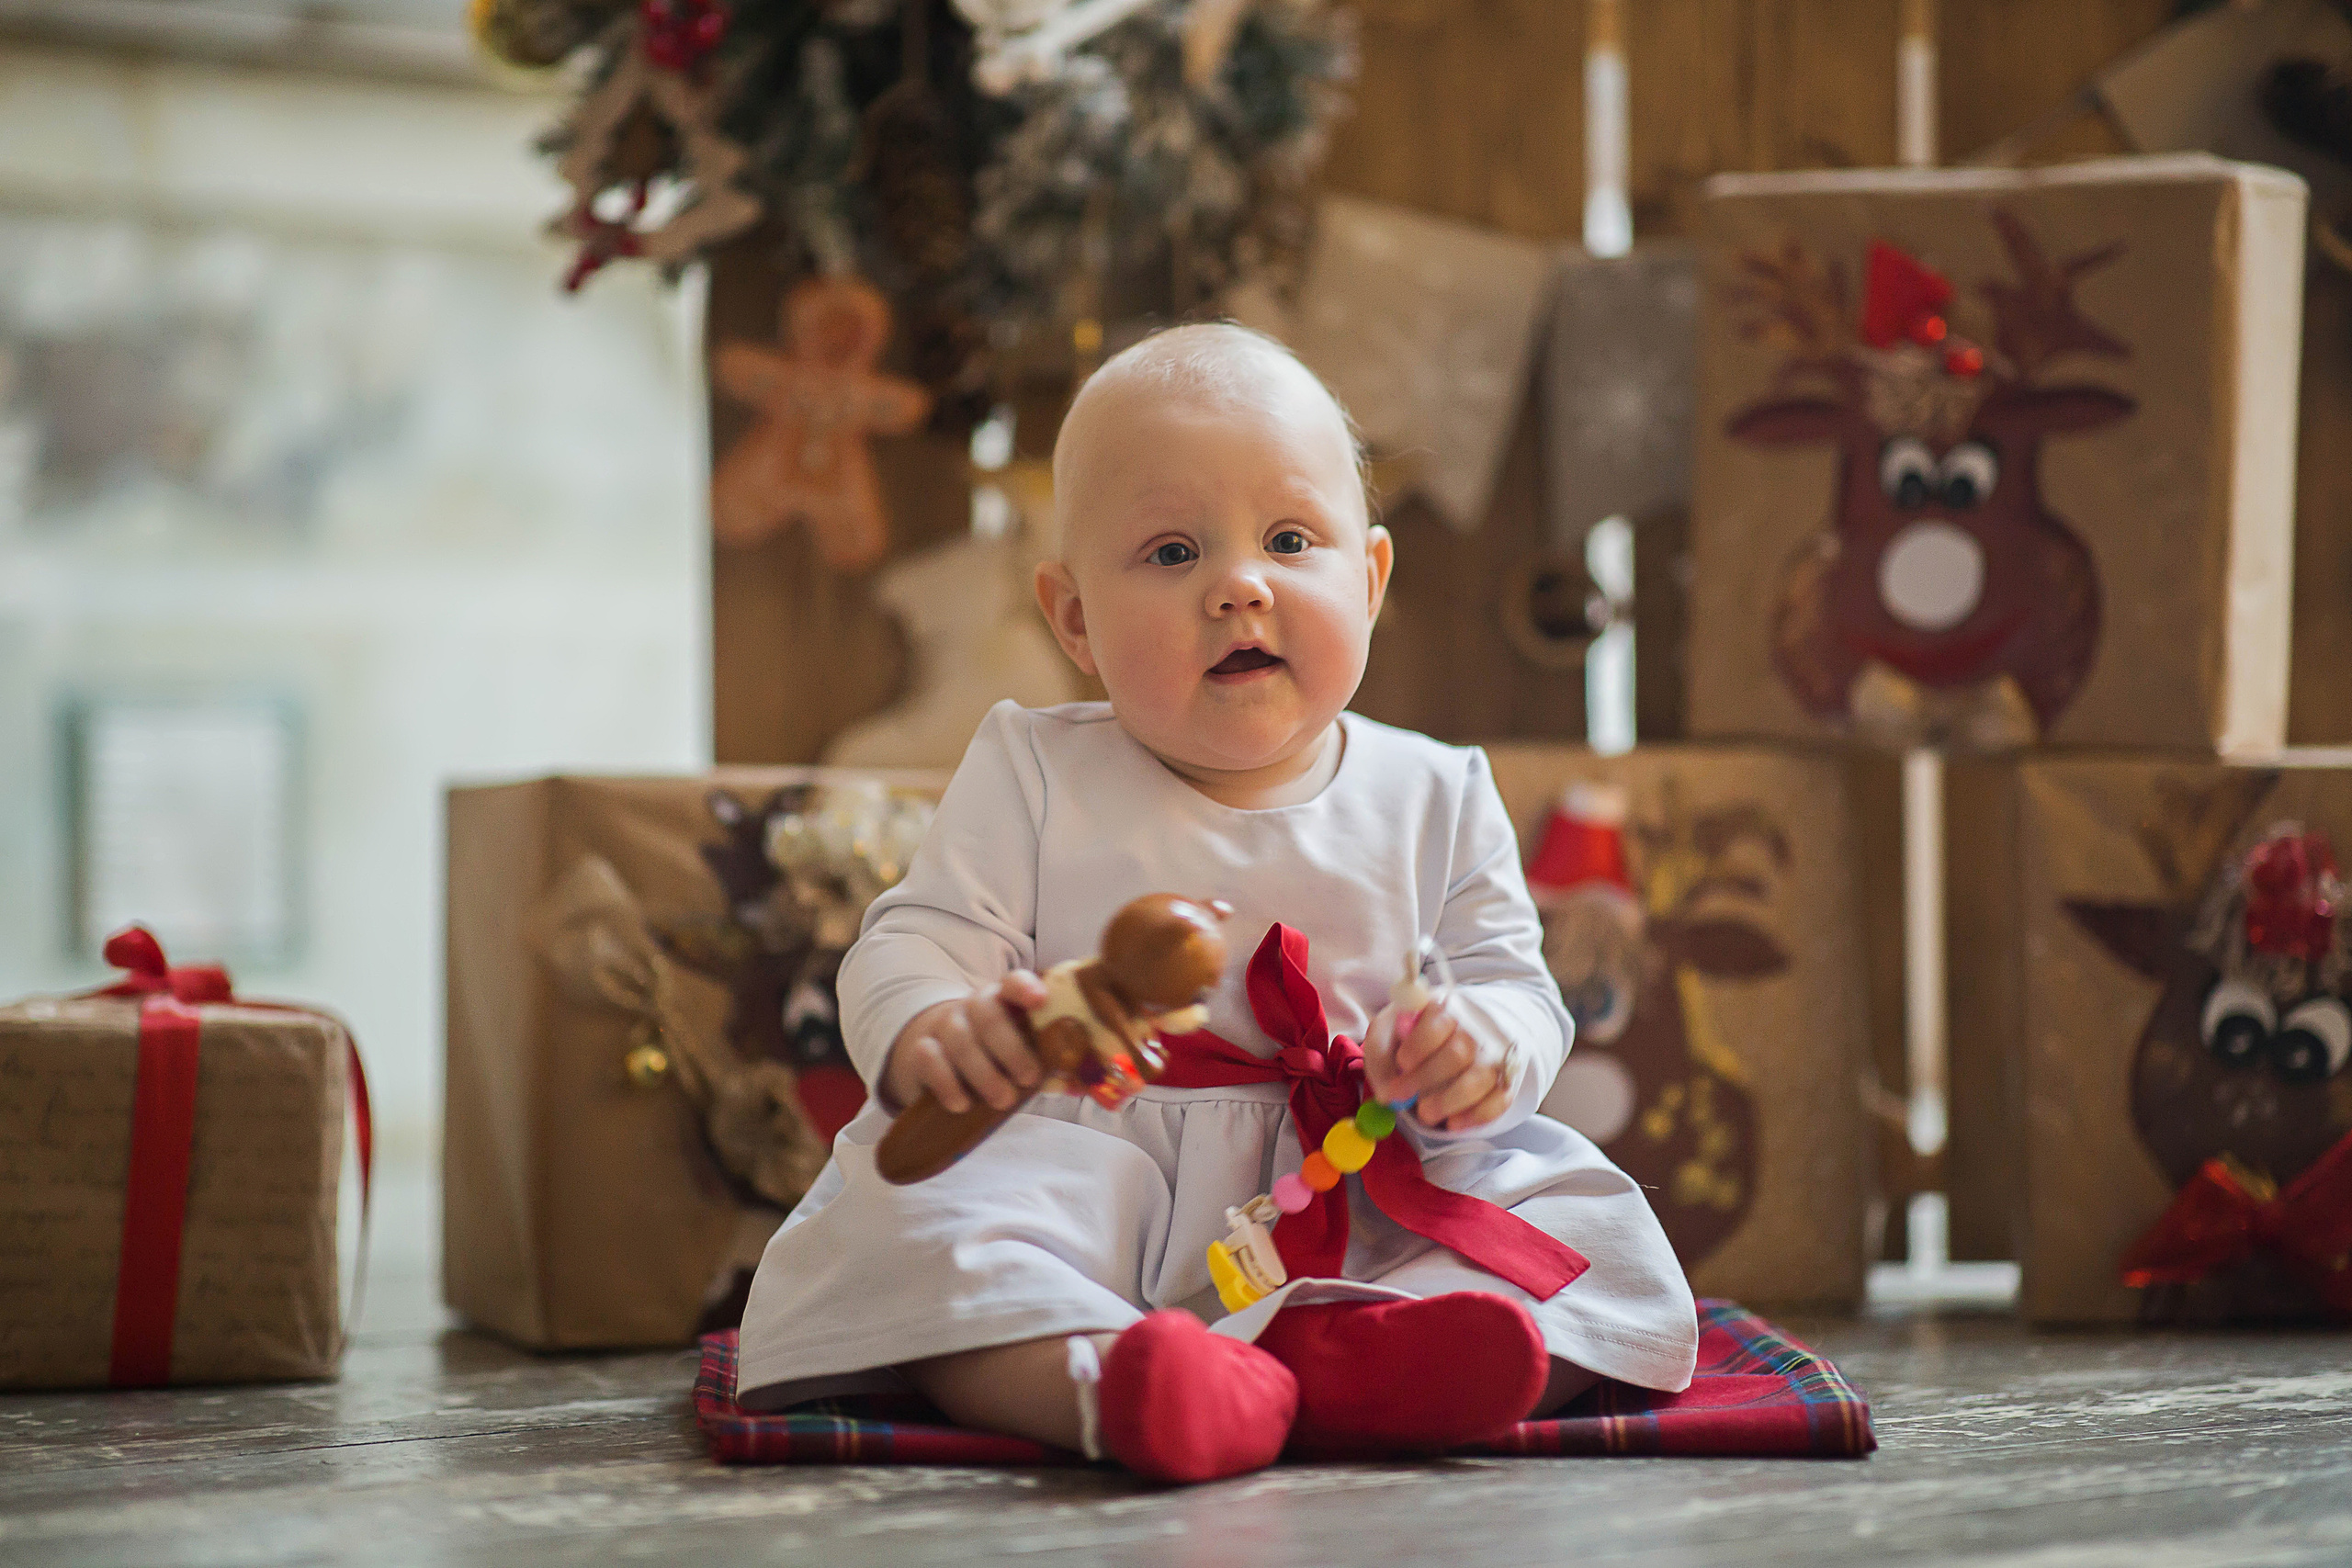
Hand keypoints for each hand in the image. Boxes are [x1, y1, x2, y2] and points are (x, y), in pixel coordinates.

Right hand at [883, 972, 1051, 1114]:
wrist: (942, 1053)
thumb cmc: (996, 1053)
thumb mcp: (1022, 1051)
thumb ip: (1050, 1063)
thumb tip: (1084, 1084)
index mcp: (1004, 1000)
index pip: (1013, 982)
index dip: (1025, 988)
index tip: (1040, 1001)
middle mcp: (973, 1006)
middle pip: (988, 1015)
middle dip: (1011, 1048)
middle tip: (1029, 1079)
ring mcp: (945, 1025)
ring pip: (960, 1039)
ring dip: (984, 1073)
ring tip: (1003, 1100)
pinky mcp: (921, 1049)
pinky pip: (929, 1059)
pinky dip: (947, 1083)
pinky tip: (962, 1104)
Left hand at [1363, 997, 1512, 1132]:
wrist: (1456, 1037)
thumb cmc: (1413, 1036)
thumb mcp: (1388, 1034)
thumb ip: (1381, 1055)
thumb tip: (1387, 1093)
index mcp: (1445, 1008)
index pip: (1439, 1020)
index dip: (1420, 1044)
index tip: (1402, 1063)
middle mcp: (1476, 1028)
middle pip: (1460, 1052)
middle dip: (1427, 1078)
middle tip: (1401, 1097)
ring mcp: (1495, 1054)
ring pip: (1481, 1078)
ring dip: (1449, 1101)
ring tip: (1425, 1114)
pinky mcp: (1507, 1080)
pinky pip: (1499, 1100)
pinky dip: (1476, 1115)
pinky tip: (1454, 1123)